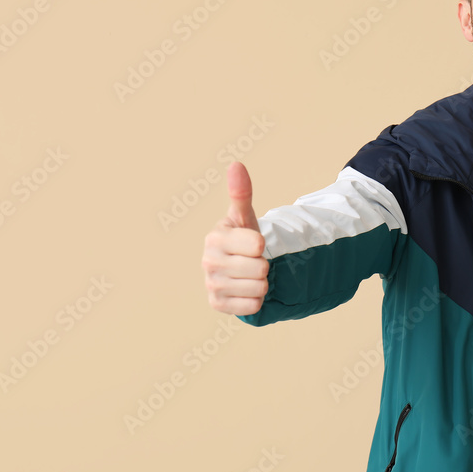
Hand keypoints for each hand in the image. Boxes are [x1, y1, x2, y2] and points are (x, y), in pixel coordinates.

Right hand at [202, 162, 269, 314]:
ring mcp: (211, 284)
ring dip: (261, 283)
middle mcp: (208, 261)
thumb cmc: (243, 240)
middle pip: (260, 268)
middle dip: (263, 266)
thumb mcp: (245, 217)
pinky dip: (255, 300)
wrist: (238, 270)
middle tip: (253, 262)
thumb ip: (242, 193)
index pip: (257, 245)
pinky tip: (245, 290)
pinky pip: (252, 306)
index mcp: (215, 237)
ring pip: (258, 288)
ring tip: (250, 276)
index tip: (253, 244)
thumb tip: (236, 164)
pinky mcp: (217, 304)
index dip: (262, 245)